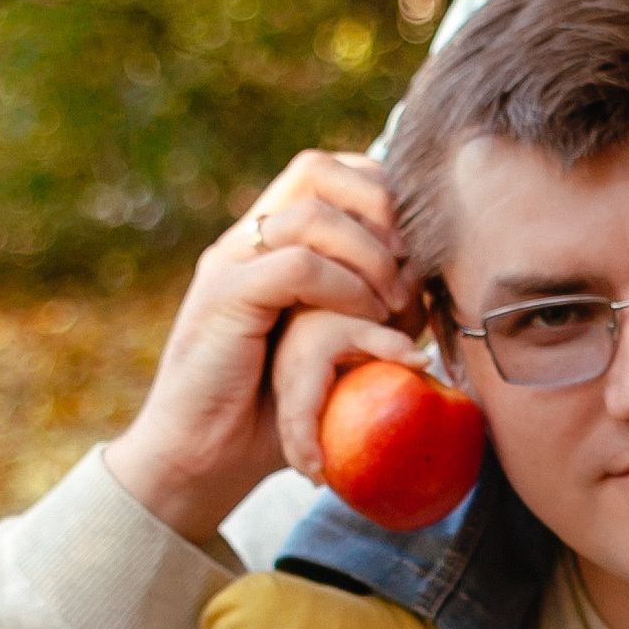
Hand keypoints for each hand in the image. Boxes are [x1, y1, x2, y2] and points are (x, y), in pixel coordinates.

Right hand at [105, 152, 410, 543]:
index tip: (414, 247)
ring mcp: (228, 264)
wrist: (200, 458)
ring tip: (395, 305)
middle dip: (379, 207)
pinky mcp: (224, 299)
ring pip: (312, 216)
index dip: (381, 192)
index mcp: (266, 241)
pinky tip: (369, 322)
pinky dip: (345, 290)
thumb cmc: (271, 412)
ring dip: (370, 257)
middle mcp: (244, 240)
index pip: (328, 172)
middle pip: (316, 170)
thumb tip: (428, 282)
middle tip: (409, 267)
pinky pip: (297, 267)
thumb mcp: (332, 347)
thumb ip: (365, 305)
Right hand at [269, 306, 430, 481]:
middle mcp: (290, 372)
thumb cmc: (340, 314)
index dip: (304, 443)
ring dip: (299, 452)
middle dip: (301, 455)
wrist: (310, 303)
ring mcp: (284, 380)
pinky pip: (291, 418)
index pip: (302, 410)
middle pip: (290, 424)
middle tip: (320, 480)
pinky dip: (301, 441)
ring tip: (318, 477)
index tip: (320, 470)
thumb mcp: (362, 326)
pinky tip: (317, 460)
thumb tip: (424, 361)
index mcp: (308, 358)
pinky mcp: (287, 387)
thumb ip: (389, 343)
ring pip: (287, 424)